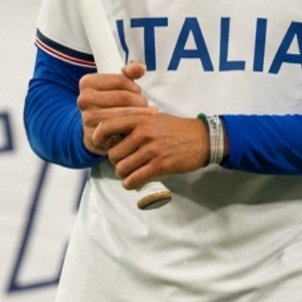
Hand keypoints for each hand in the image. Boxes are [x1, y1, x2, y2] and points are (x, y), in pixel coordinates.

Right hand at [78, 62, 150, 156]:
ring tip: (147, 115)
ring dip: (139, 115)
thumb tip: (140, 67)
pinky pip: (118, 131)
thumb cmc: (111, 103)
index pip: (120, 80)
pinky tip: (139, 127)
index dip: (134, 86)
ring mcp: (87, 118)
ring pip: (121, 114)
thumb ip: (129, 73)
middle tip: (147, 105)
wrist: (97, 130)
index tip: (138, 92)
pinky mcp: (93, 135)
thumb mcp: (118, 85)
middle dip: (140, 101)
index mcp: (87, 82)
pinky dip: (131, 129)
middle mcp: (83, 99)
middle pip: (122, 97)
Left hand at [92, 112, 208, 189]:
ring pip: (122, 168)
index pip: (107, 126)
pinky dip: (130, 183)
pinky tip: (134, 182)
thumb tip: (114, 134)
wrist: (203, 139)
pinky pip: (134, 179)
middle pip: (113, 153)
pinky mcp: (159, 166)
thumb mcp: (154, 117)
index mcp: (140, 119)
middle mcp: (142, 133)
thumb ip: (135, 123)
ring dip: (123, 174)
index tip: (100, 144)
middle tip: (124, 161)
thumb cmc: (177, 129)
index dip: (98, 137)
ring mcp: (151, 150)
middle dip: (116, 161)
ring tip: (130, 172)